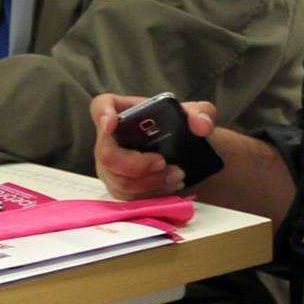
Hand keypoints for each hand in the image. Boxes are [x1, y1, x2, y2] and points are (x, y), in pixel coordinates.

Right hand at [90, 92, 217, 199]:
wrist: (189, 157)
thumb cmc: (184, 130)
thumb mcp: (199, 115)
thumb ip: (203, 113)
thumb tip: (200, 126)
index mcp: (124, 111)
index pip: (101, 106)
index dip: (101, 114)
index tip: (111, 124)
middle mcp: (110, 139)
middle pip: (107, 154)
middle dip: (136, 164)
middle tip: (163, 162)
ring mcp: (111, 166)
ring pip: (119, 180)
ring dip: (149, 182)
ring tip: (176, 175)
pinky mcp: (119, 187)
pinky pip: (128, 196)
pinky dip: (151, 193)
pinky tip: (170, 185)